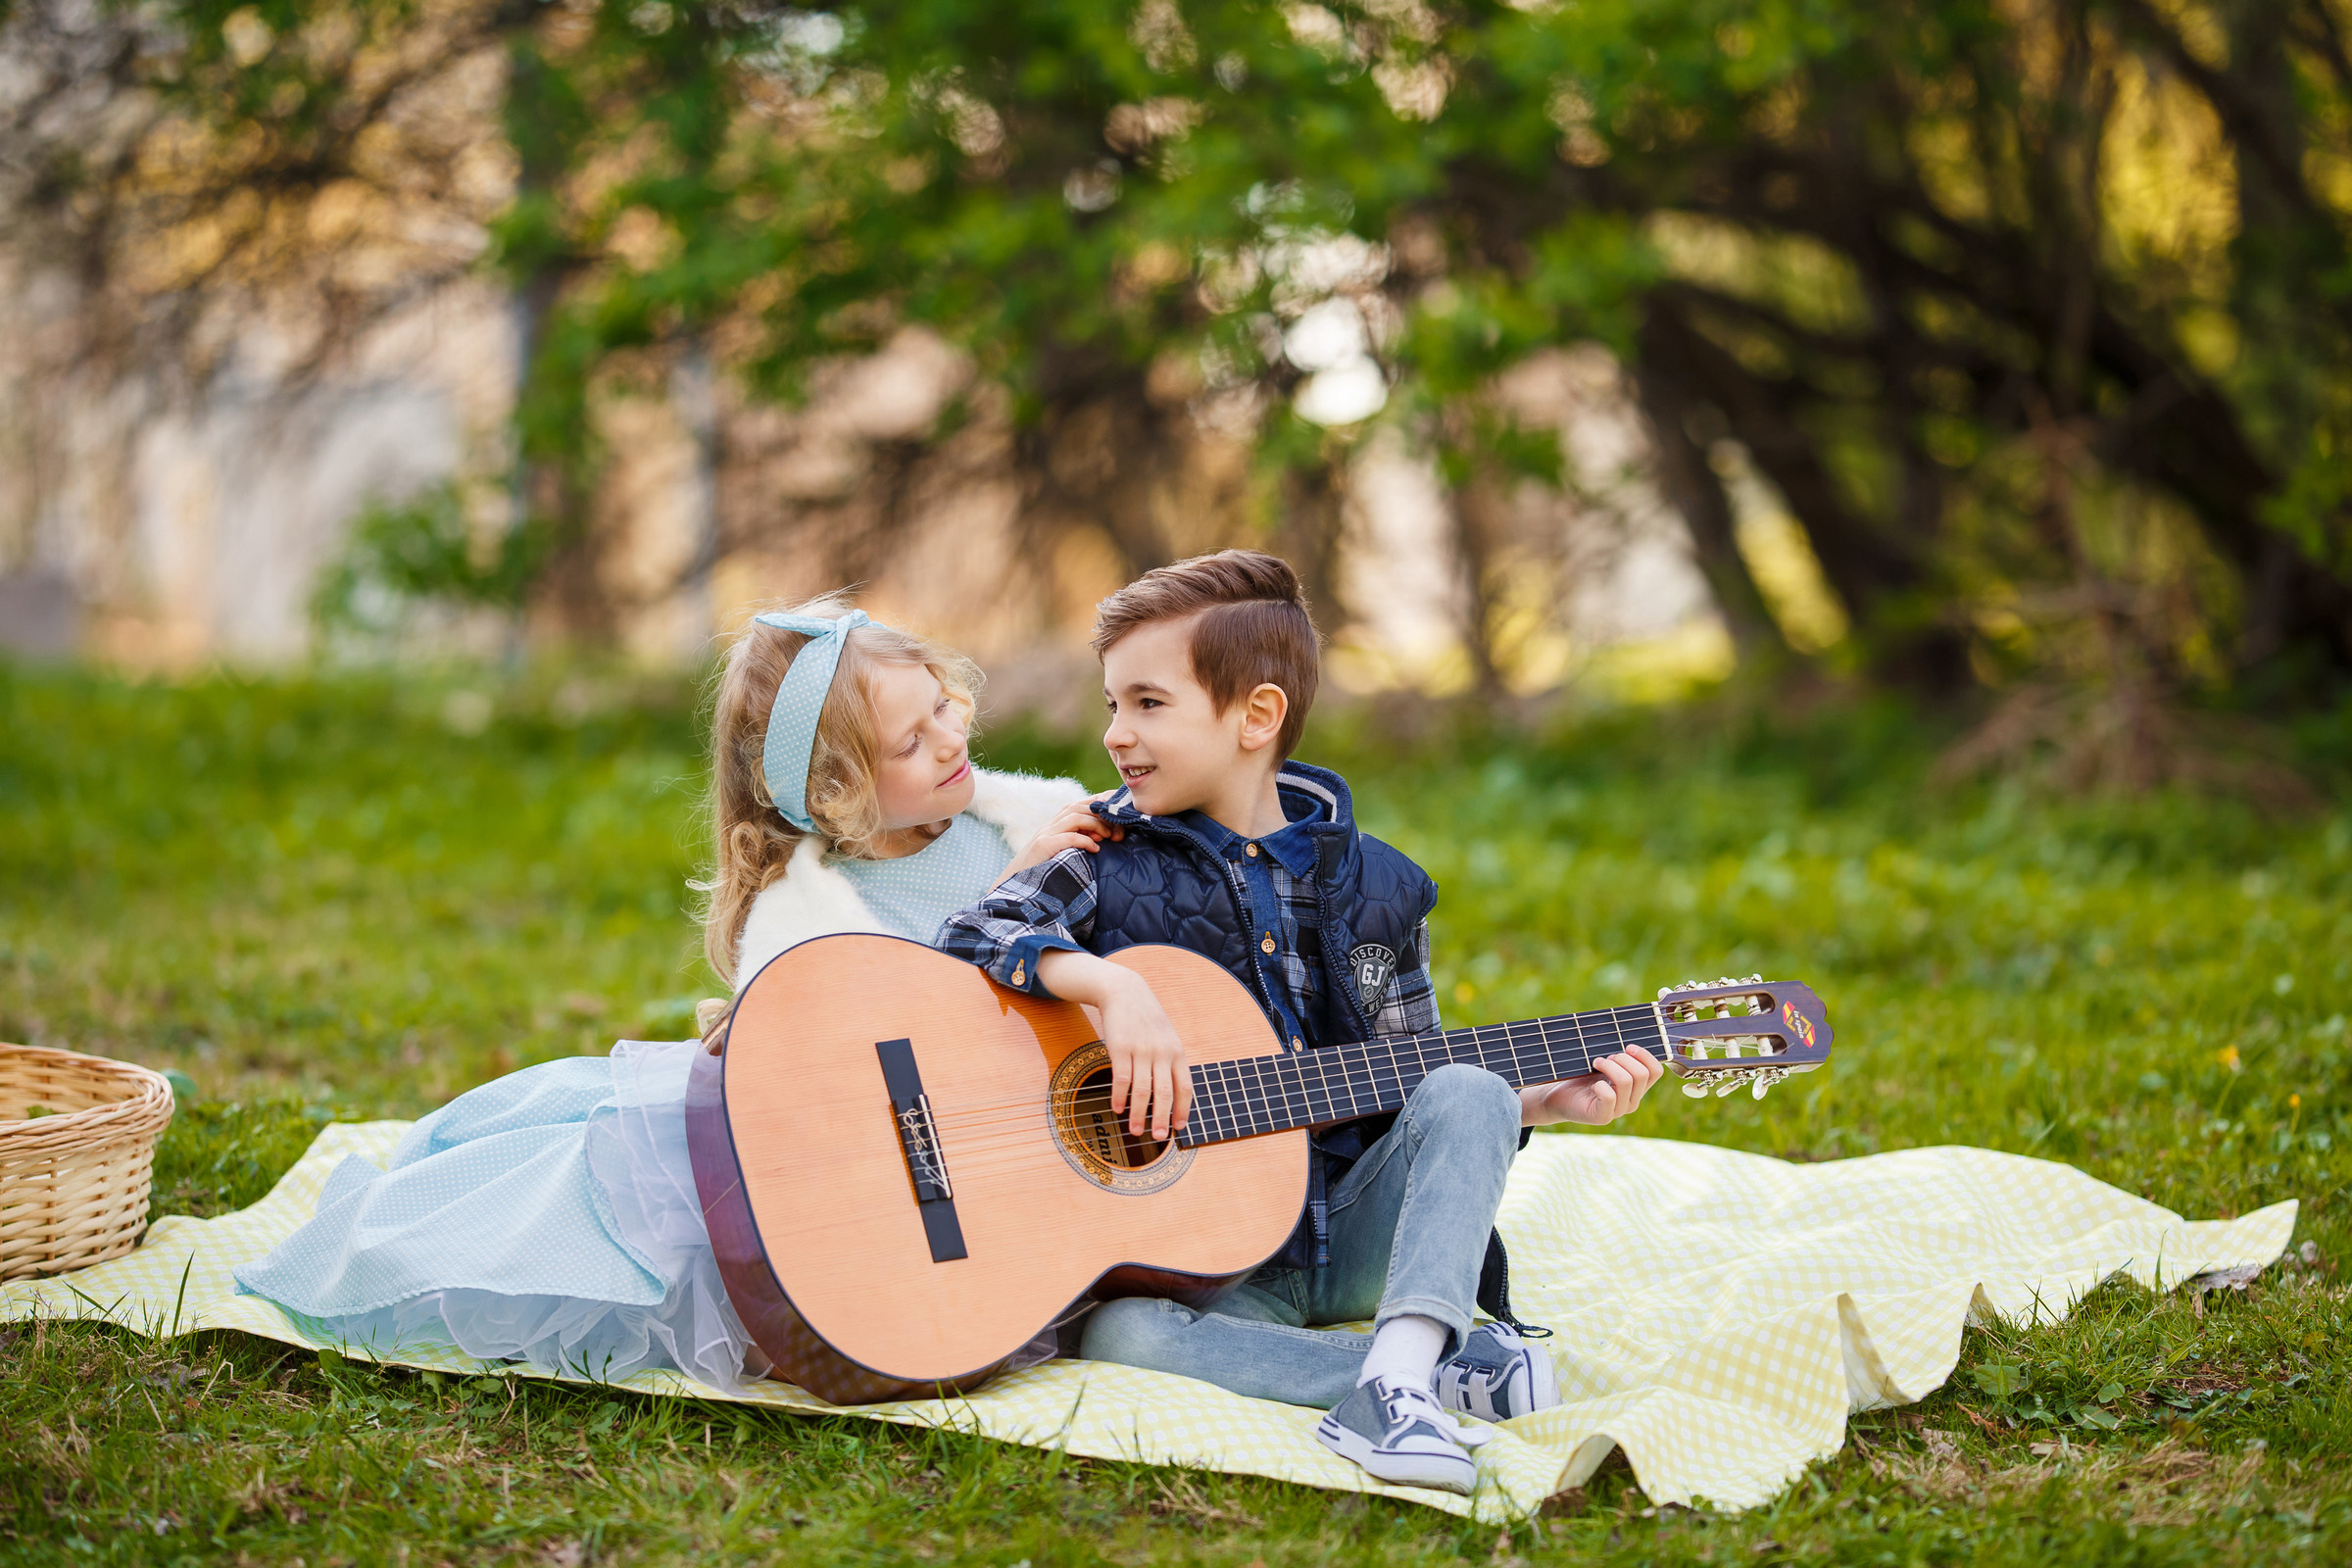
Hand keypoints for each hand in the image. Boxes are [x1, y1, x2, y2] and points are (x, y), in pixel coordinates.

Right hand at [998, 799, 1123, 881]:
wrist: (1015, 890)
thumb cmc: (1040, 876)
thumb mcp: (1060, 857)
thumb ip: (1075, 844)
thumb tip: (1100, 840)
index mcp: (1053, 827)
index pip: (1078, 805)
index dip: (1099, 804)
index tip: (1118, 810)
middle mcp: (1048, 826)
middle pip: (1078, 807)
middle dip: (1101, 815)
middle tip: (1118, 831)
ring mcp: (1044, 835)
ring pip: (1074, 816)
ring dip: (1096, 824)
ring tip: (1110, 837)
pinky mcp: (1042, 847)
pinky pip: (1068, 836)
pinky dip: (1085, 840)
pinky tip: (1096, 850)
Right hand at [1036, 950, 1191, 1140]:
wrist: (1125, 992)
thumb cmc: (1146, 1020)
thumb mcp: (1166, 1037)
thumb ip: (1170, 1062)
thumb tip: (1172, 1095)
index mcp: (1177, 1052)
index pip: (1185, 1087)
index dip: (1182, 1110)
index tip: (1178, 1128)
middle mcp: (1162, 1052)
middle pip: (1165, 1093)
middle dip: (1161, 1118)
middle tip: (1157, 1138)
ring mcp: (1142, 1049)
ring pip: (1143, 1089)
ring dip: (1139, 1114)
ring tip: (1135, 1131)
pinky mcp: (1121, 1047)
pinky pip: (1122, 1078)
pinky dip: (1119, 1096)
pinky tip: (1117, 1108)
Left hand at [1521, 1047, 1663, 1126]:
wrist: (1558, 1095)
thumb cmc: (1581, 1076)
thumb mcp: (1603, 1063)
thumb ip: (1618, 1054)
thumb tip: (1626, 1036)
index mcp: (1636, 1087)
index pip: (1656, 1071)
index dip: (1645, 1055)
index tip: (1627, 1046)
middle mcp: (1632, 1100)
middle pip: (1642, 1074)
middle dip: (1622, 1059)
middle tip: (1604, 1058)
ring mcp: (1619, 1111)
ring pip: (1626, 1082)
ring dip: (1609, 1067)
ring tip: (1595, 1063)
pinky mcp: (1603, 1117)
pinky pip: (1610, 1097)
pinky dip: (1599, 1086)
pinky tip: (1591, 1085)